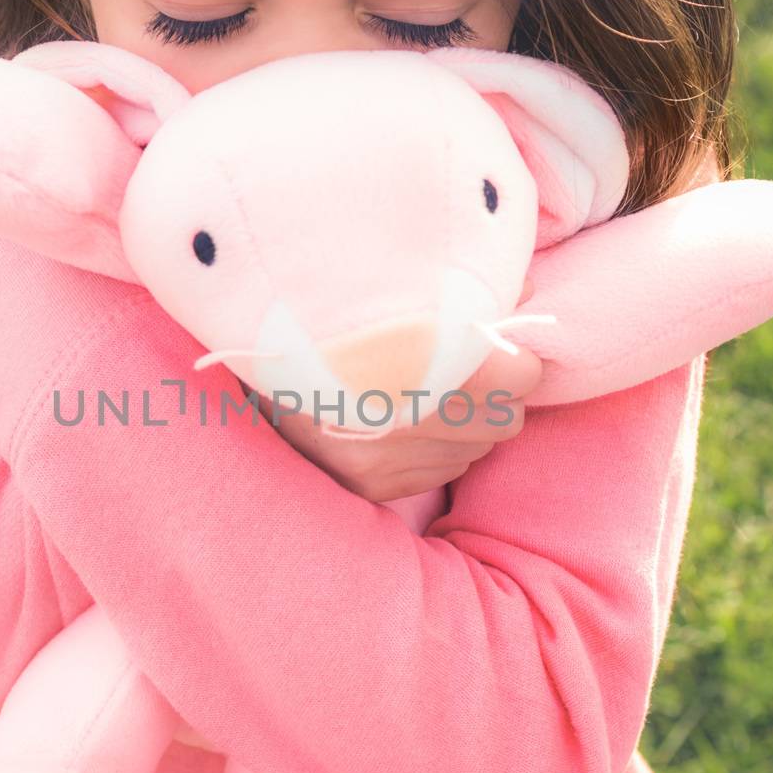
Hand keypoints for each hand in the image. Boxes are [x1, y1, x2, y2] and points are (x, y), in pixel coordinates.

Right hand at [257, 279, 543, 502]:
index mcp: (418, 356)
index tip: (498, 345)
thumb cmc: (328, 317)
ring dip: (465, 426)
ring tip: (428, 393)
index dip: (515, 358)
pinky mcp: (369, 485)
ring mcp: (384, 459)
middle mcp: (405, 417)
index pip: (520, 375)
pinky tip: (402, 422)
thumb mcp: (392, 287)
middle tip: (470, 371)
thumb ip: (465, 288)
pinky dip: (435, 451)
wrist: (244, 367)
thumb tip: (528, 292)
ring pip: (474, 451)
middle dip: (497, 397)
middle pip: (505, 421)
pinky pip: (441, 473)